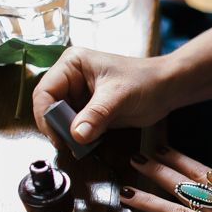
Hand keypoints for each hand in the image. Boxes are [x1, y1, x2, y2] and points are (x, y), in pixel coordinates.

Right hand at [32, 47, 169, 146]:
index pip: (45, 91)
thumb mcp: (118, 96)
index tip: (57, 136)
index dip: (46, 115)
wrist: (166, 89)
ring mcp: (79, 96)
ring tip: (79, 147)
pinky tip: (87, 145)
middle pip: (50, 107)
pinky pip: (76, 127)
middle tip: (68, 145)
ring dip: (67, 135)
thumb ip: (96, 115)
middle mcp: (71, 79)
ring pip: (61, 120)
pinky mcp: (89, 111)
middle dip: (57, 127)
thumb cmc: (145, 82)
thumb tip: (76, 135)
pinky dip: (79, 138)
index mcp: (71, 64)